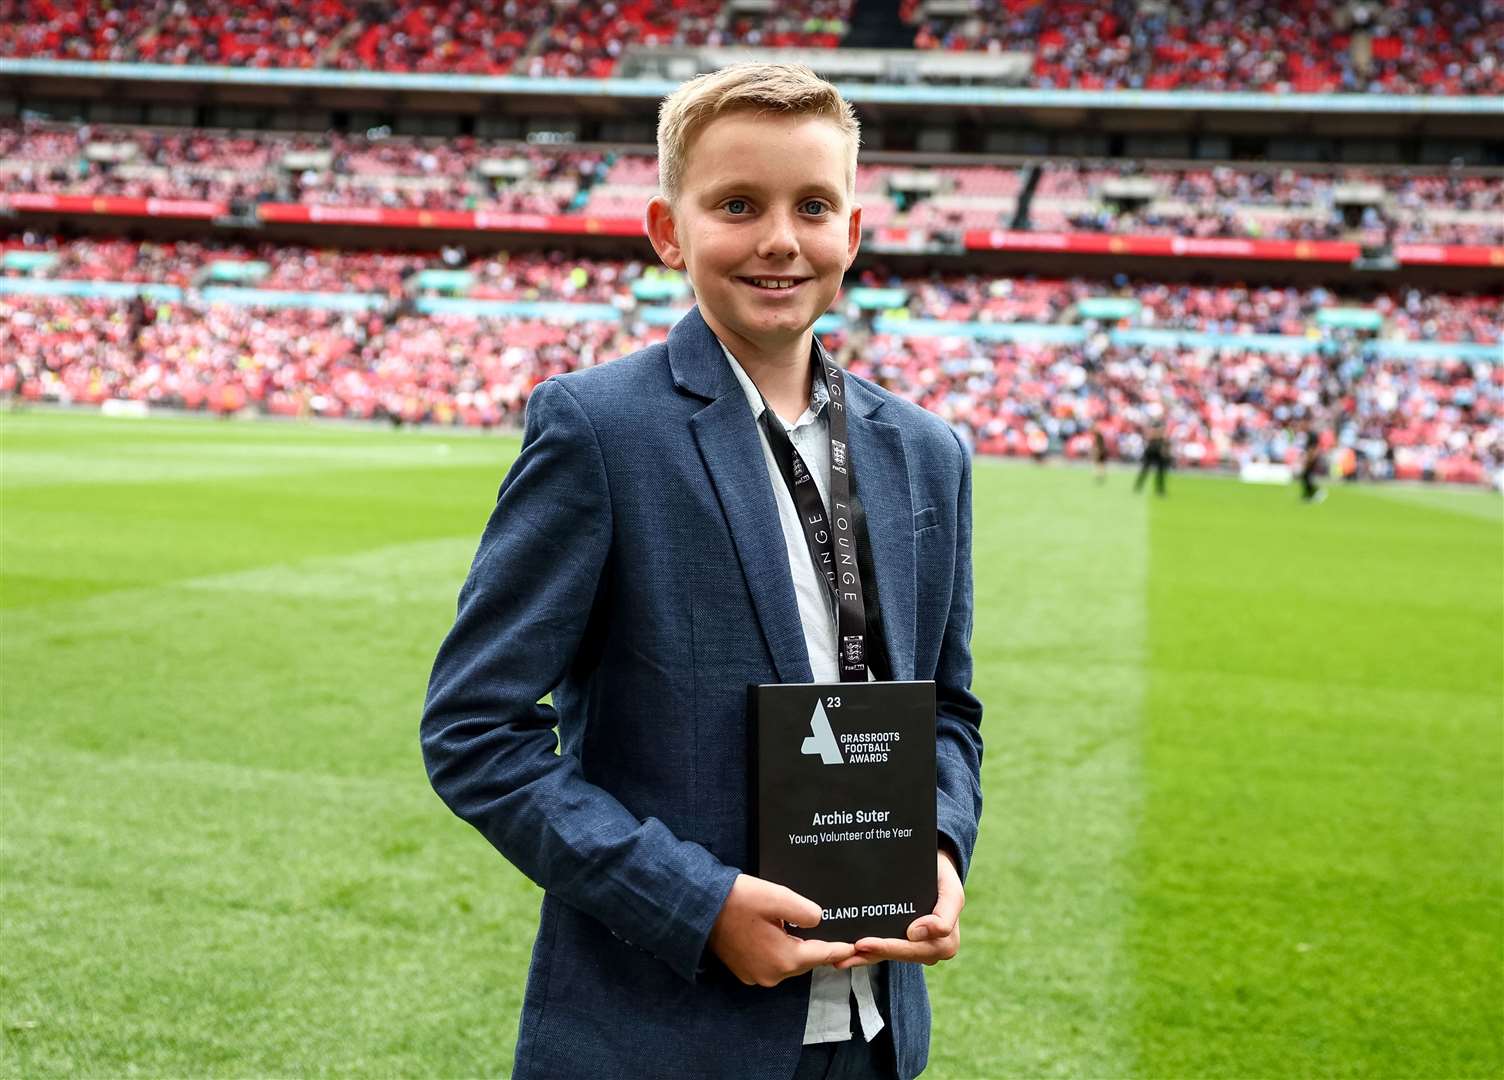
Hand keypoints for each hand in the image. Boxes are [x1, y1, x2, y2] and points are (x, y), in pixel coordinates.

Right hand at [708, 873, 856, 986]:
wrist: (700, 907)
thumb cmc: (739, 900)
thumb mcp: (779, 897)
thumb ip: (807, 911)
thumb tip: (818, 921)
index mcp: (784, 959)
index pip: (821, 955)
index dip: (839, 949)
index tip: (855, 947)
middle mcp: (772, 975)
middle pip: (805, 961)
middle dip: (817, 948)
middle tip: (830, 932)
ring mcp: (756, 976)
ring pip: (788, 963)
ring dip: (796, 948)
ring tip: (802, 930)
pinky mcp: (744, 972)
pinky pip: (772, 963)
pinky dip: (780, 951)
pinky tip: (779, 934)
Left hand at [836, 850, 962, 968]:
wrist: (932, 866)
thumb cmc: (942, 878)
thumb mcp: (952, 892)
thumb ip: (945, 915)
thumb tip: (916, 933)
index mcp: (943, 942)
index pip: (917, 949)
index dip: (896, 947)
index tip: (874, 942)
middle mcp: (927, 949)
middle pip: (899, 955)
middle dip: (878, 952)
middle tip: (856, 947)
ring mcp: (910, 947)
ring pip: (886, 956)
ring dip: (864, 958)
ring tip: (842, 957)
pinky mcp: (895, 942)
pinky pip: (879, 951)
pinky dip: (861, 955)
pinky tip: (843, 956)